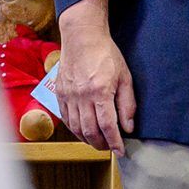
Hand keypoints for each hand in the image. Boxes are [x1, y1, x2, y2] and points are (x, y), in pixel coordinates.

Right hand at [54, 0, 134, 153]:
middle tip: (109, 147)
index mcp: (100, 91)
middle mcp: (82, 96)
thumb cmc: (106, 54)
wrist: (82, 37)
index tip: (120, 151)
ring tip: (98, 142)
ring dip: (87, 140)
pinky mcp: (60, 93)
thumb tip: (128, 127)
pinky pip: (66, 118)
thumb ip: (127, 104)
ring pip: (76, 128)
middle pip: (90, 130)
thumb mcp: (125, 77)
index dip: (114, 142)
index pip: (107, 125)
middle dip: (101, 144)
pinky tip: (83, 131)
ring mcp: (68, 95)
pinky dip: (75, 130)